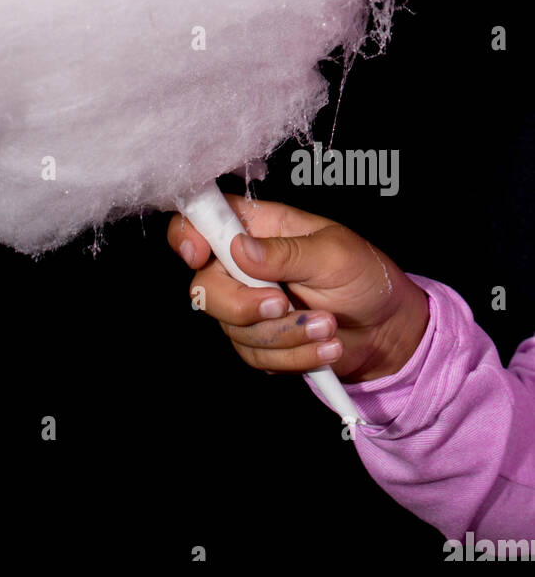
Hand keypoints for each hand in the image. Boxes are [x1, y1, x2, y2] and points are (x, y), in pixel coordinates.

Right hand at [167, 195, 429, 383]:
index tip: (198, 256)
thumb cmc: (365, 277)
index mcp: (257, 227)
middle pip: (205, 286)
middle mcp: (243, 265)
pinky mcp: (261, 342)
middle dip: (243, 304)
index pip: (201, 220)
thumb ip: (286, 252)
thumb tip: (240, 249)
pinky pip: (255, 356)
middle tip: (284, 304)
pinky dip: (293, 356)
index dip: (186, 235)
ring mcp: (249, 305)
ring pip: (232, 328)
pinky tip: (326, 348)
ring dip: (285, 334)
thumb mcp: (335, 254)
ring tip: (328, 328)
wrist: (389, 330)